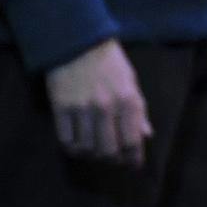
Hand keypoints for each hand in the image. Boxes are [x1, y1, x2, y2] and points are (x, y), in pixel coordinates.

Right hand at [46, 38, 151, 167]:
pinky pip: (66, 140)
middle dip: (113, 160)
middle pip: (109, 151)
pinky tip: (76, 144)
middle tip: (112, 158)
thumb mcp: (131, 81)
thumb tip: (146, 135)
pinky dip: (72, 147)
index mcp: (128, 100)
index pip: (132, 141)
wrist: (77, 40)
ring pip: (87, 148)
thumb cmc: (109, 61)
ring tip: (94, 151)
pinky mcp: (60, 107)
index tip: (133, 165)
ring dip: (92, 155)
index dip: (133, 158)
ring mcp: (82, 108)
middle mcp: (106, 107)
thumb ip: (138, 110)